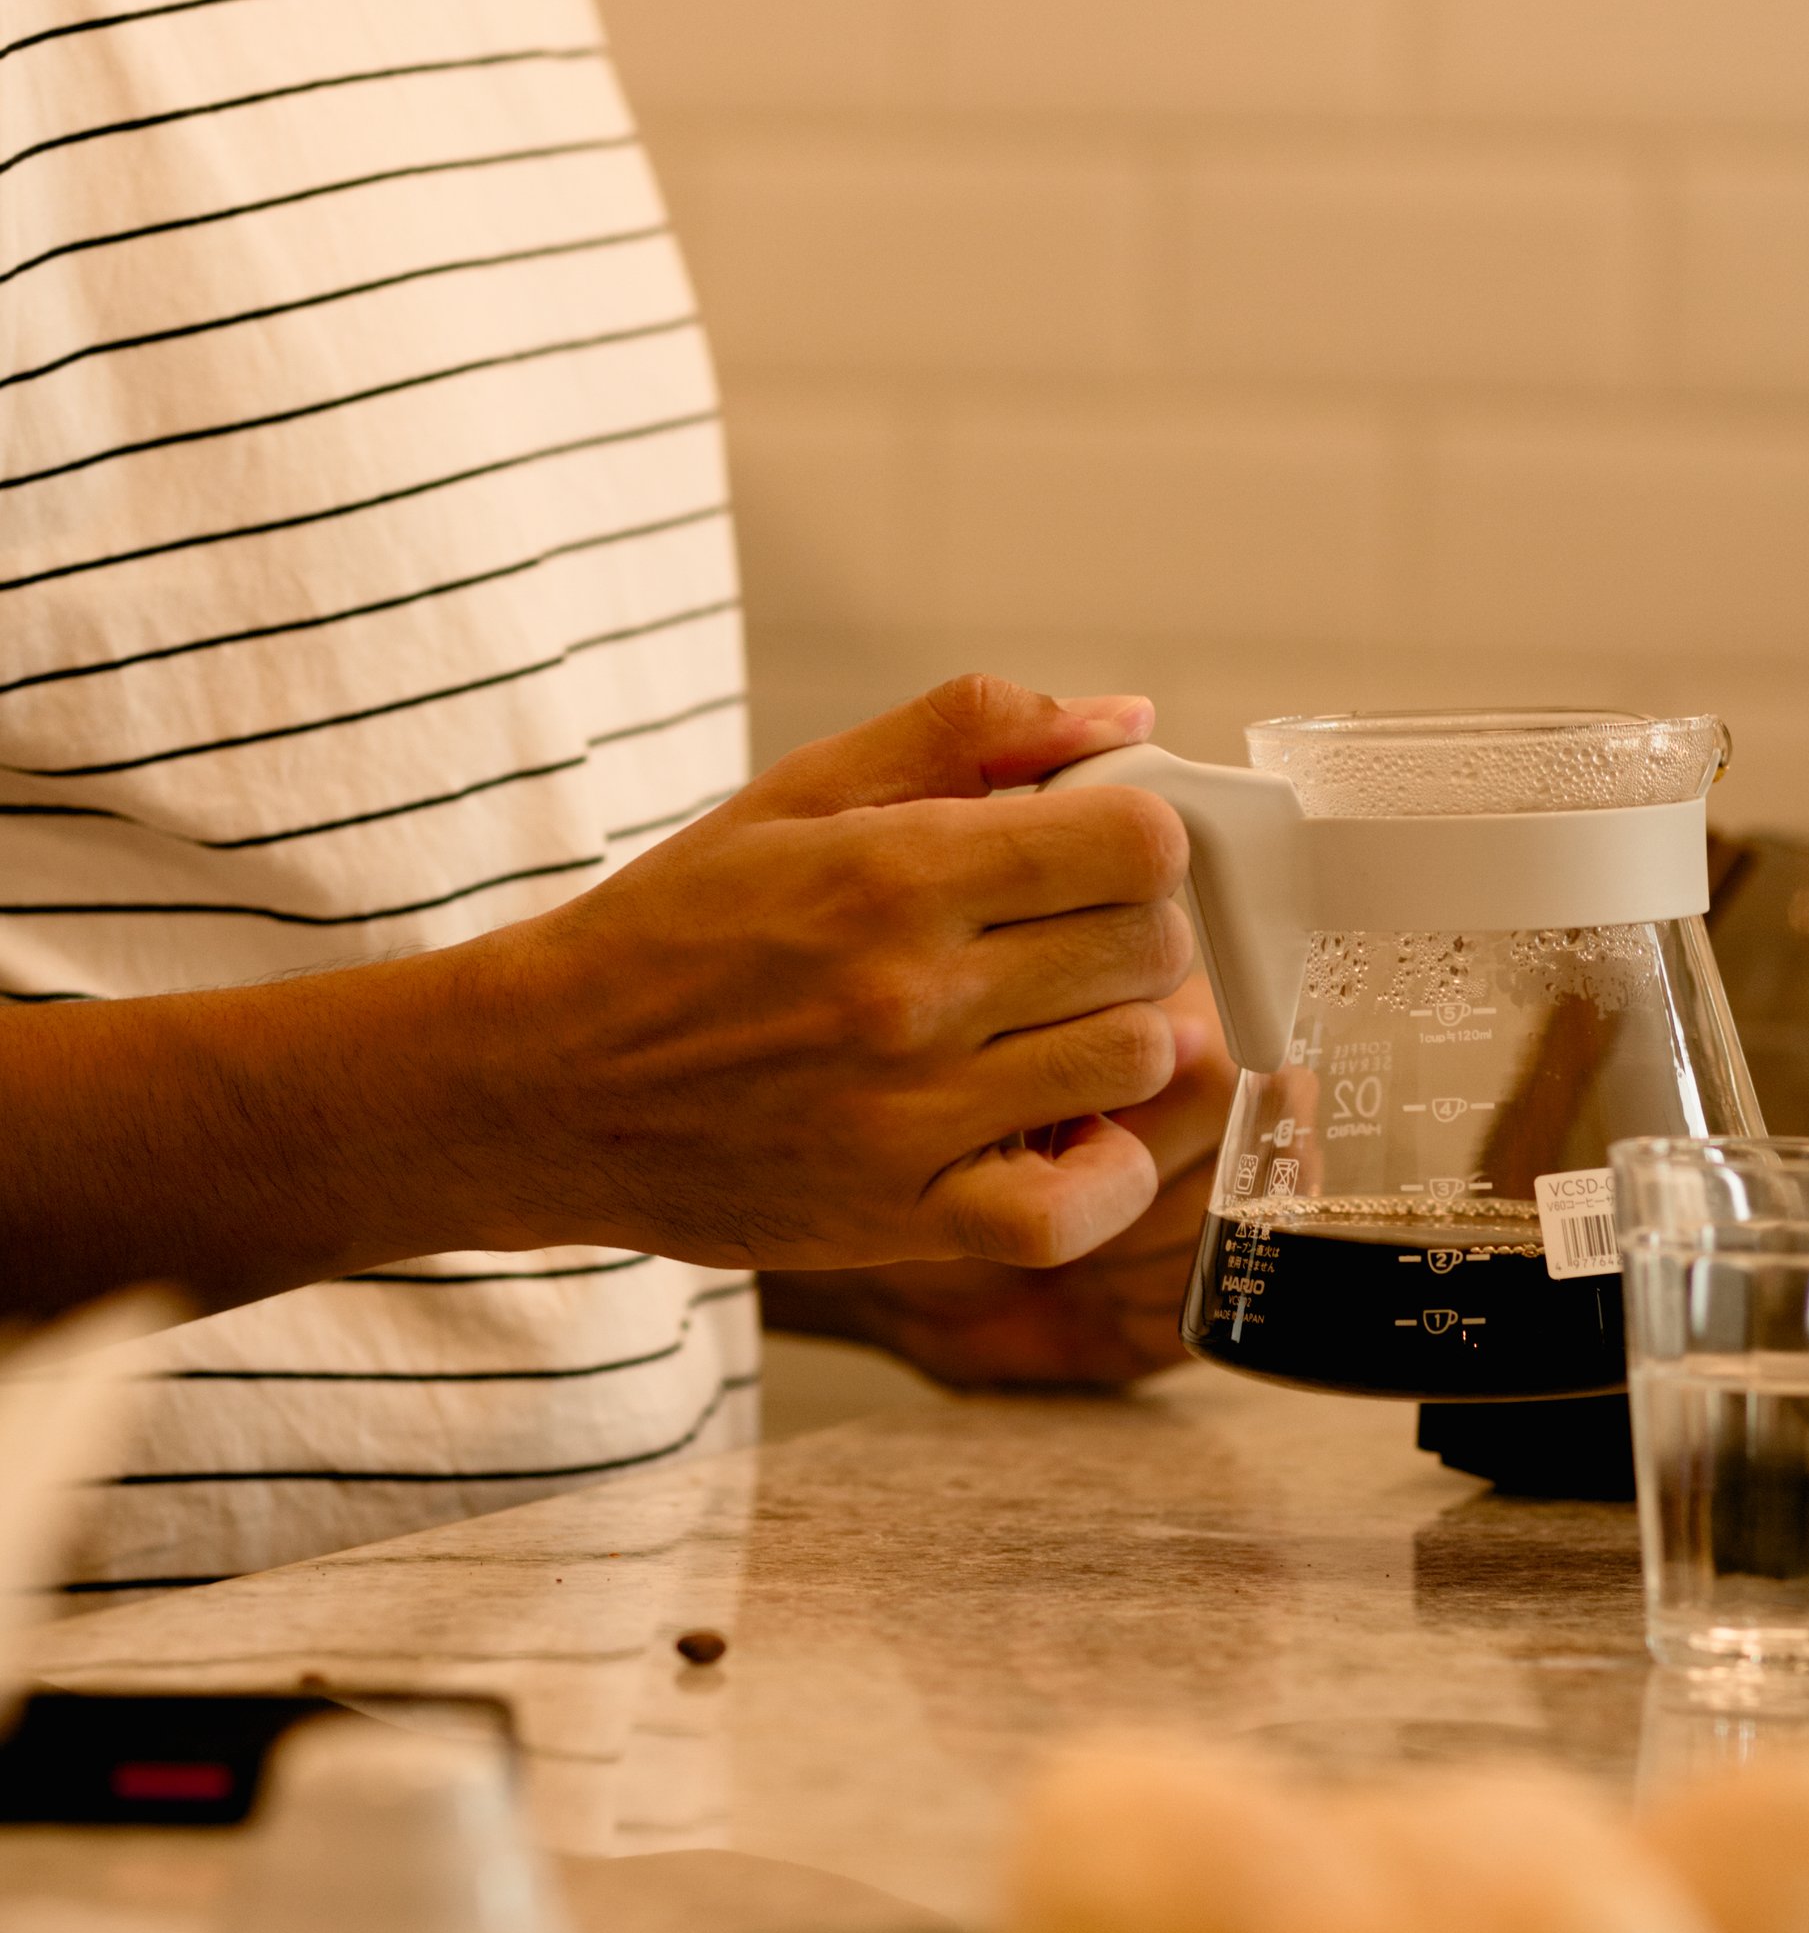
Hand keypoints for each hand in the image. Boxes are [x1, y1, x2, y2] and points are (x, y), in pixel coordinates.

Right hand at [0, 674, 1195, 1324]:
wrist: (537, 1084)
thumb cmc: (675, 928)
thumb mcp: (798, 791)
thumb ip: (966, 733)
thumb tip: (1128, 715)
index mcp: (892, 871)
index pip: (1135, 841)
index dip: (1140, 838)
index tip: (1094, 855)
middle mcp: (910, 993)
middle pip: (1147, 948)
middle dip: (1131, 930)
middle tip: (1068, 942)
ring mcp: (909, 1116)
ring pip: (1130, 1062)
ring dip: (1117, 1040)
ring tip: (1054, 1031)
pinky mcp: (897, 1217)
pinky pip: (1072, 1210)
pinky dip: (1101, 1177)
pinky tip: (1065, 1137)